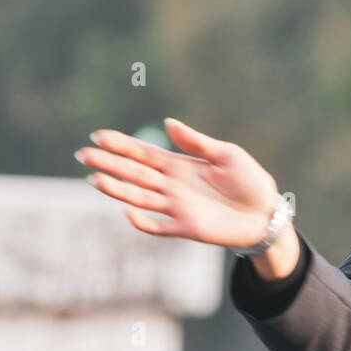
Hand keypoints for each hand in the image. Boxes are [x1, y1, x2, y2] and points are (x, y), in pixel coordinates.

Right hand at [75, 118, 284, 251]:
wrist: (267, 213)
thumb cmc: (249, 181)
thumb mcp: (226, 154)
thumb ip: (196, 142)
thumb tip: (167, 123)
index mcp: (179, 165)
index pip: (143, 153)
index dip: (121, 145)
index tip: (98, 136)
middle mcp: (172, 185)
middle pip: (134, 173)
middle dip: (109, 164)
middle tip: (83, 155)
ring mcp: (177, 207)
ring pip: (140, 197)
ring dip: (117, 189)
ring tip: (94, 179)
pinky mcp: (186, 227)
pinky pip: (158, 226)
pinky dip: (142, 221)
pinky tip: (127, 211)